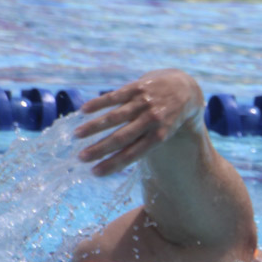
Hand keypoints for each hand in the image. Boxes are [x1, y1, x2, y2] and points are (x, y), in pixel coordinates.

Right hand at [74, 69, 203, 175]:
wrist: (184, 89)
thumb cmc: (168, 119)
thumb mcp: (161, 134)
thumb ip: (140, 144)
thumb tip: (112, 161)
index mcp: (158, 137)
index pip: (132, 154)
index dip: (113, 164)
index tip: (95, 173)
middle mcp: (151, 120)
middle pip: (121, 138)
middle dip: (100, 149)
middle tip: (81, 158)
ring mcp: (143, 103)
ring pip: (115, 117)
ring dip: (94, 127)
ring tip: (77, 135)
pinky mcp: (137, 88)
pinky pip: (114, 97)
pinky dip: (98, 104)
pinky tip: (83, 111)